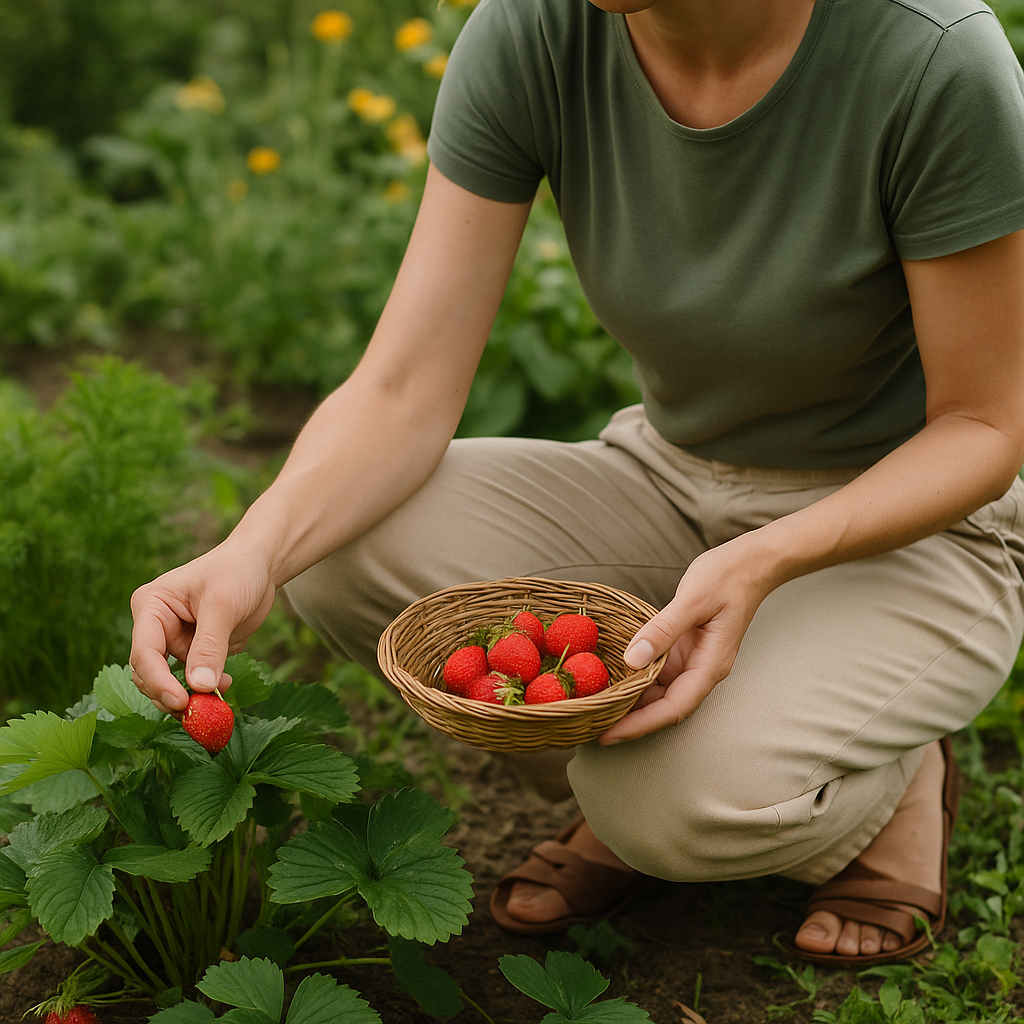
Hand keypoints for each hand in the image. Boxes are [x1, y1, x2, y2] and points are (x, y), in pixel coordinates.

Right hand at [129, 544, 276, 714]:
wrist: (260, 564)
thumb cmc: (237, 571)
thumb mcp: (223, 605)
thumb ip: (210, 646)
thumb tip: (199, 687)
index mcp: (150, 606)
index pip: (144, 652)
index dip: (159, 681)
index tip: (181, 702)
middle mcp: (155, 626)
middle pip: (150, 673)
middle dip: (171, 694)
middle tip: (200, 712)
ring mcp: (173, 640)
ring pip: (170, 681)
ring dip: (191, 695)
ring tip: (218, 697)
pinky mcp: (193, 650)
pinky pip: (192, 679)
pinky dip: (205, 688)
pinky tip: (225, 684)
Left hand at [599, 540, 775, 743]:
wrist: (750, 563)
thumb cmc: (727, 578)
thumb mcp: (692, 600)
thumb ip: (663, 630)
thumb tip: (633, 660)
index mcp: (710, 666)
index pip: (673, 708)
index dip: (640, 724)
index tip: (609, 735)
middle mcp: (701, 670)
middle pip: (663, 707)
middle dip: (630, 720)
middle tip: (590, 725)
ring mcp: (691, 660)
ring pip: (658, 692)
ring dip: (631, 702)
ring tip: (595, 708)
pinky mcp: (682, 648)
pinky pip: (656, 671)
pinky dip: (635, 678)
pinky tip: (611, 680)